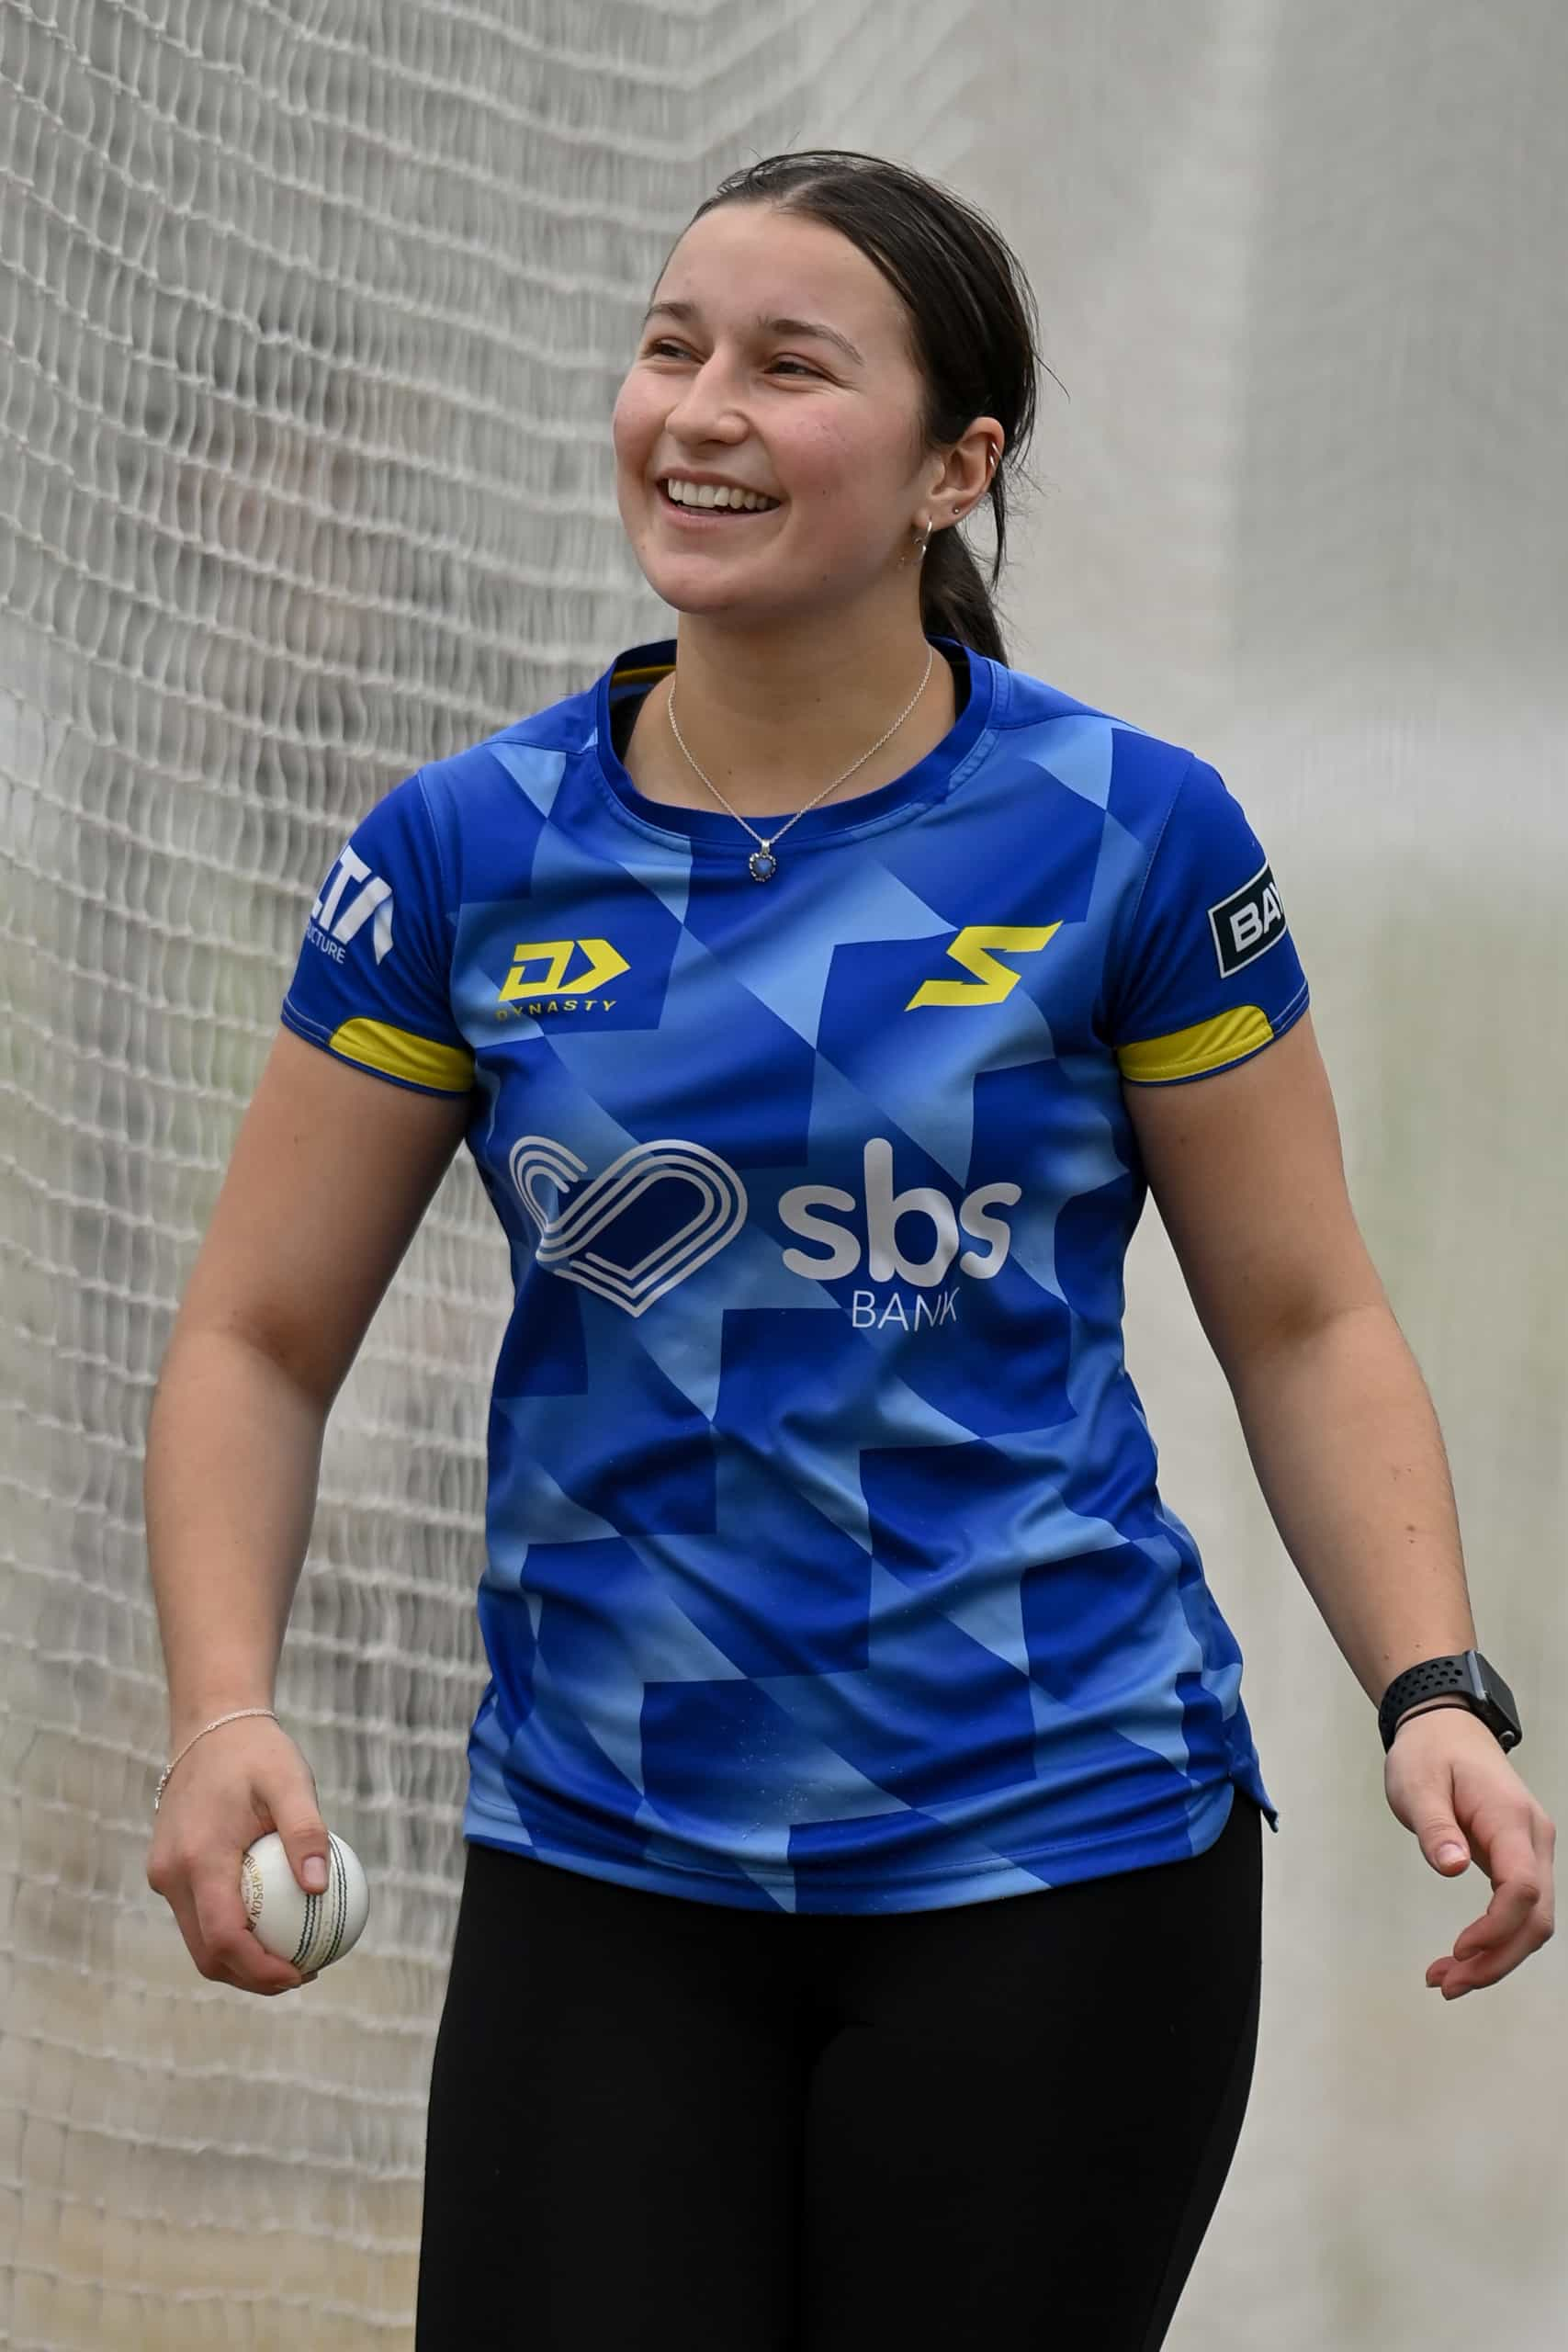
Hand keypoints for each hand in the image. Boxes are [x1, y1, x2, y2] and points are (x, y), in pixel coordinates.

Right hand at [146, 1717, 329, 1995]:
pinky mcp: (168, 1871)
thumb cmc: (257, 1754)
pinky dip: (230, 1934)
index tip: (303, 1973)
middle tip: (303, 1973)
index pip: (225, 1937)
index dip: (261, 1970)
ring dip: (240, 1962)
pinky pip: (198, 1917)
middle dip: (252, 1978)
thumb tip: (320, 1888)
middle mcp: (171, 1875)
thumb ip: (306, 1832)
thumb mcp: (291, 1782)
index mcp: (198, 1858)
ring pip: (198, 1942)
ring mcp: (164, 1875)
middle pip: (207, 1953)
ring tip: (292, 1959)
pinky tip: (274, 1926)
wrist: (210, 1727)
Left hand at [1383, 1704, 1554, 1999]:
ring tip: (1444, 1980)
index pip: (1522, 1887)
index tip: (1458, 1949)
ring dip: (1494, 1958)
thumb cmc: (1428, 1753)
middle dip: (1496, 1960)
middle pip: (1535, 1918)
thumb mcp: (1417, 1783)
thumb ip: (1435, 1827)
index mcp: (1510, 1819)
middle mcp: (1533, 1839)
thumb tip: (1452, 1866)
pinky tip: (1461, 1957)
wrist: (1445, 1728)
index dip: (1496, 1927)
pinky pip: (1518, 1910)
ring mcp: (1531, 1851)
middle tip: (1445, 1985)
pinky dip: (1494, 1939)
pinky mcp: (1519, 1860)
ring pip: (1532, 1922)